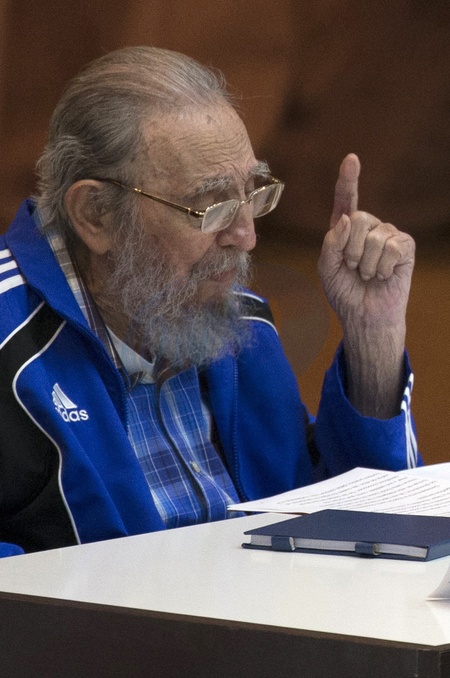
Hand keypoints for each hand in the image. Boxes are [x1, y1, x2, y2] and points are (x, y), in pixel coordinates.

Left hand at [318, 154, 415, 416]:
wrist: (364, 316)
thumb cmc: (344, 292)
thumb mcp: (326, 268)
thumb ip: (330, 243)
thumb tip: (346, 218)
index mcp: (345, 229)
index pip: (346, 200)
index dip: (349, 180)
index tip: (352, 159)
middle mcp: (368, 227)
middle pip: (356, 219)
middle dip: (350, 250)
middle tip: (353, 269)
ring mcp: (387, 234)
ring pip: (372, 236)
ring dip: (365, 263)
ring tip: (367, 275)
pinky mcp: (404, 247)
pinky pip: (390, 247)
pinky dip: (381, 267)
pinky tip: (383, 276)